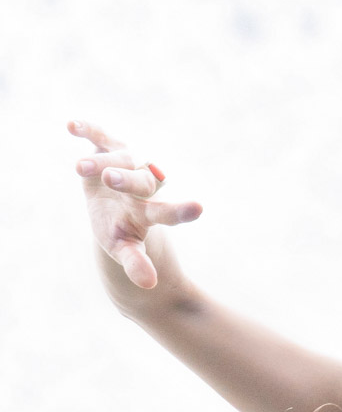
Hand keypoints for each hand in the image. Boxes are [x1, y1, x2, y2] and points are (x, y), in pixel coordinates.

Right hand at [68, 119, 202, 288]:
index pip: (166, 213)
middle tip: (110, 179)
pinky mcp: (106, 146)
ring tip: (80, 168)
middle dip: (127, 179)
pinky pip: (98, 136)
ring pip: (118, 157)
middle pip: (142, 180)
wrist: (108, 201)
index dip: (180, 211)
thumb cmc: (118, 228)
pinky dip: (87, 130)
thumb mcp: (123, 247)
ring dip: (100, 161)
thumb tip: (149, 285)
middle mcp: (143, 183)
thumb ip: (136, 263)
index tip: (199, 209)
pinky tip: (71, 126)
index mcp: (149, 211)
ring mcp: (127, 162)